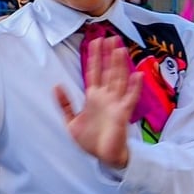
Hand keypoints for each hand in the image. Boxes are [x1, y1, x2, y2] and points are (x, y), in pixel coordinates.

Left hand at [53, 35, 139, 169]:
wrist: (103, 157)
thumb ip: (65, 104)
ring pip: (119, 79)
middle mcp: (106, 97)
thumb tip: (56, 86)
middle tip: (111, 37)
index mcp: (93, 97)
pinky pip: (130, 98)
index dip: (94, 57)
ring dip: (120, 64)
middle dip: (109, 55)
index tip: (96, 41)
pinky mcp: (123, 114)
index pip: (94, 72)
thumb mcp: (70, 122)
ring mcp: (115, 103)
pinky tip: (137, 75)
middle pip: (108, 71)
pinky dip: (135, 87)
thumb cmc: (90, 140)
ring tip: (120, 49)